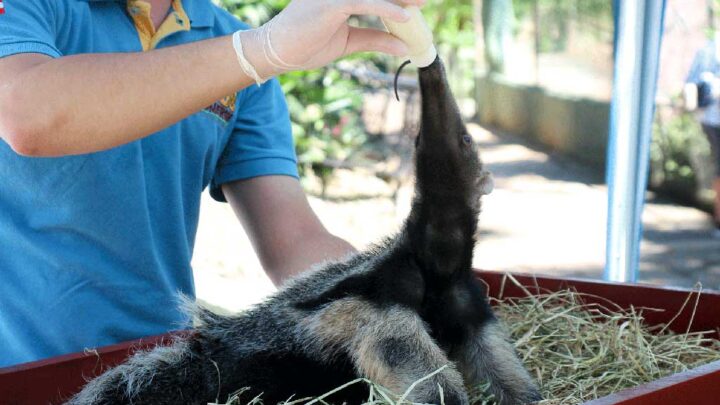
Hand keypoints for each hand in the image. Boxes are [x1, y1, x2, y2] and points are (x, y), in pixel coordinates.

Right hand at [239, 0, 425, 78]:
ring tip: (425, 2)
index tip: (422, 2)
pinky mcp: (332, 3)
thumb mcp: (349, 42)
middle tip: (428, 0)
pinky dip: (387, 10)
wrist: (277, 53)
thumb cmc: (307, 45)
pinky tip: (405, 17)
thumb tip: (403, 46)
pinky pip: (366, 3)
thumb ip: (375, 39)